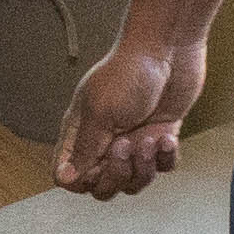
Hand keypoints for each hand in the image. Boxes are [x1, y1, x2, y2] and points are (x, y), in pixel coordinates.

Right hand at [53, 33, 205, 198]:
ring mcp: (133, 141)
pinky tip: (167, 136)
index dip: (82, 180)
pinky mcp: (160, 137)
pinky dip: (166, 158)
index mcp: (81, 133)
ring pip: (133, 182)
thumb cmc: (130, 71)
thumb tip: (64, 178)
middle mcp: (105, 141)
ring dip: (144, 167)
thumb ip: (83, 150)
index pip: (69, 175)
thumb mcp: (100, 112)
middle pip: (102, 186)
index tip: (97, 165)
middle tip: (127, 145)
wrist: (169, 48)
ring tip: (151, 139)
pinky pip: (162, 168)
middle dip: (118, 174)